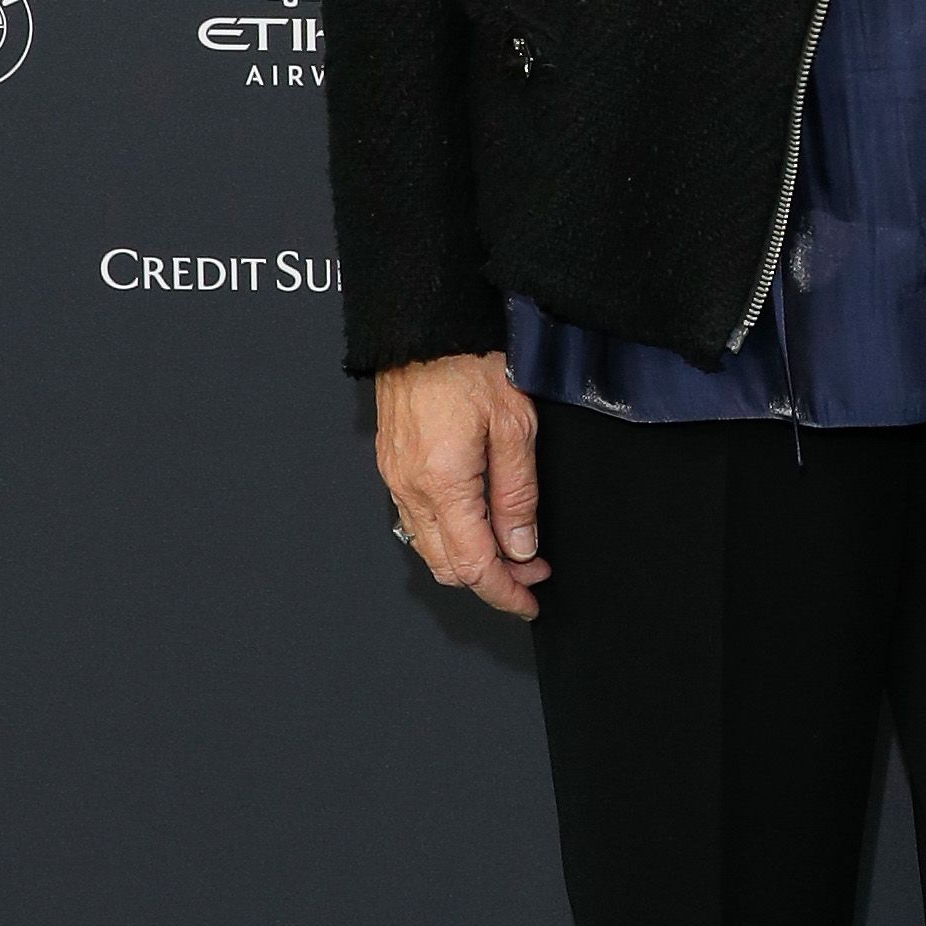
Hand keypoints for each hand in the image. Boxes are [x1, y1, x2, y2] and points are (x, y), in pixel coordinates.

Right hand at [376, 351, 547, 618]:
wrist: (424, 325)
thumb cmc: (470, 360)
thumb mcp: (515, 425)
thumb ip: (518, 494)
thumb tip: (521, 546)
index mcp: (443, 484)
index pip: (474, 565)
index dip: (505, 591)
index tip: (530, 600)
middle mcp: (410, 489)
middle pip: (447, 566)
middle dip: (492, 579)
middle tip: (533, 571)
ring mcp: (395, 478)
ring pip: (429, 547)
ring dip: (470, 558)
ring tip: (512, 547)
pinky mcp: (392, 464)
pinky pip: (416, 520)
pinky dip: (449, 535)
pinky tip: (478, 521)